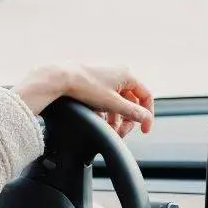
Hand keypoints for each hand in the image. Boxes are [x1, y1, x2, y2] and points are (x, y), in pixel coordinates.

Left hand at [13, 64, 154, 136]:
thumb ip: (132, 112)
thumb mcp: (112, 103)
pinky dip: (107, 112)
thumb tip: (146, 118)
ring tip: (110, 130)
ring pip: (119, 103)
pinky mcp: (95, 83)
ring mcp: (106, 78)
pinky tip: (101, 121)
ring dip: (117, 118)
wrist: (60, 78)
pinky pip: (107, 100)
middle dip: (128, 120)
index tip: (144, 130)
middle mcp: (118, 74)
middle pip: (131, 102)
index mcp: (126, 75)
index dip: (147, 114)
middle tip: (122, 133)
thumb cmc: (85, 86)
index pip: (146, 96)